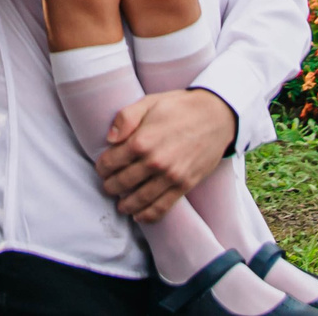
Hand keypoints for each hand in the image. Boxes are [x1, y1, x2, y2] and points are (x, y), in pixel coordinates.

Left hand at [96, 88, 236, 220]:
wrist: (215, 116)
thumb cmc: (179, 107)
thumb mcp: (149, 102)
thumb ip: (125, 118)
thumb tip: (109, 139)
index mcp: (142, 140)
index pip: (111, 162)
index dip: (102, 167)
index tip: (102, 168)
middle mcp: (155, 161)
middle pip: (123, 182)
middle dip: (111, 186)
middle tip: (108, 186)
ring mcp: (170, 176)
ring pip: (140, 199)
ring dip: (126, 205)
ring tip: (120, 205)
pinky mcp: (184, 185)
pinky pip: (162, 207)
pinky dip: (148, 215)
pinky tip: (139, 216)